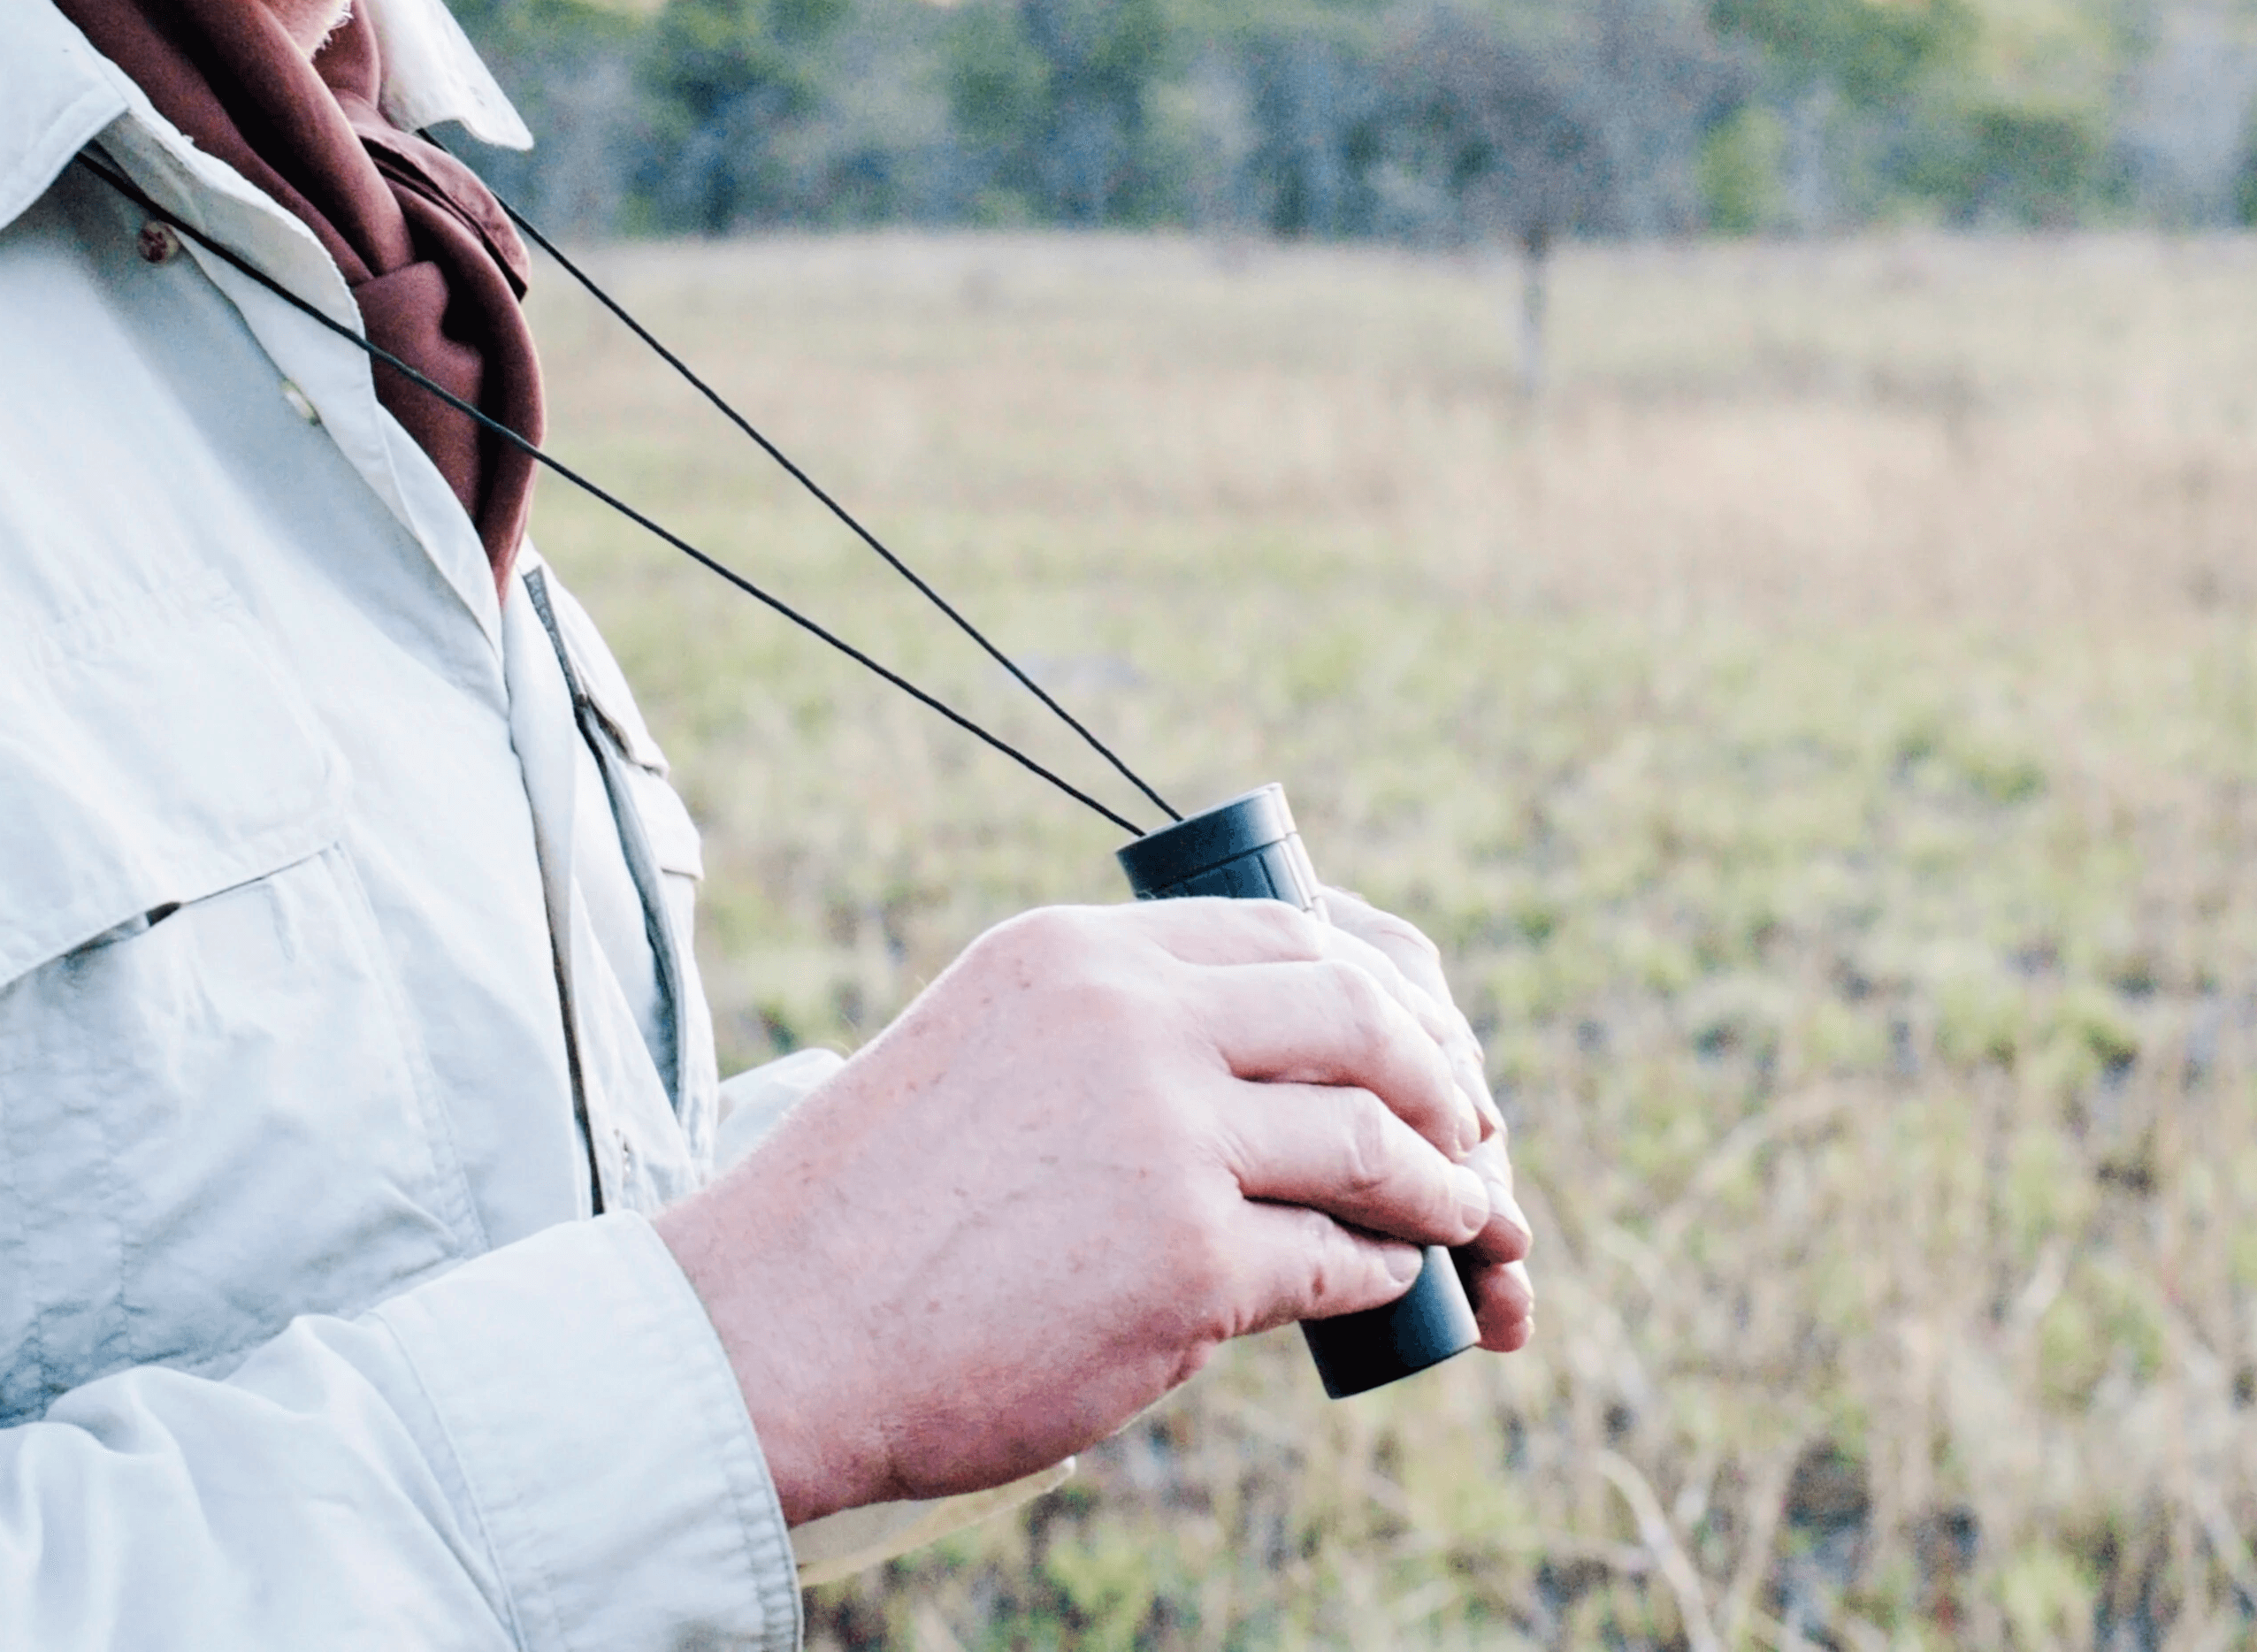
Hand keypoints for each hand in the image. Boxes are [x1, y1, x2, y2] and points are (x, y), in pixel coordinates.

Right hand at [655, 897, 1527, 1525]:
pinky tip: (1386, 1291)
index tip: (1429, 1048)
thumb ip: (1115, 1036)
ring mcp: (1163, 1135)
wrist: (782, 1326)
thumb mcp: (990, 1052)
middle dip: (1447, 1077)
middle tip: (1475, 1137)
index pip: (1287, 931)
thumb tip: (1270, 1071)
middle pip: (1360, 1013)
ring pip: (1374, 1136)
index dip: (1388, 989)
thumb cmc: (877, 1210)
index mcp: (1076, 951)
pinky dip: (1383, 1276)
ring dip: (1446, 1185)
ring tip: (1465, 1221)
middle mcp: (1128, 1018)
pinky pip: (1339, 1259)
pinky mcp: (1187, 1261)